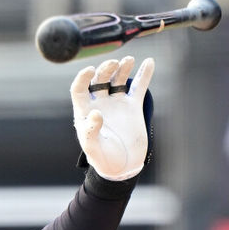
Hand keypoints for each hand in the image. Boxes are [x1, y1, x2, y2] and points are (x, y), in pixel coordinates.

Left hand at [71, 55, 153, 180]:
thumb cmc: (104, 160)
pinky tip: (149, 62)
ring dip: (122, 68)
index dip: (82, 77)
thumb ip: (92, 131)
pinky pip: (138, 87)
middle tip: (114, 64)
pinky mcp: (132, 107)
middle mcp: (100, 104)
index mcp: (85, 113)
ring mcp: (116, 104)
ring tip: (128, 61)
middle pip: (99, 79)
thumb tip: (96, 112)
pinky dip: (144, 74)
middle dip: (106, 69)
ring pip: (117, 79)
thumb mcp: (94, 149)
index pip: (79, 89)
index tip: (90, 70)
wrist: (123, 168)